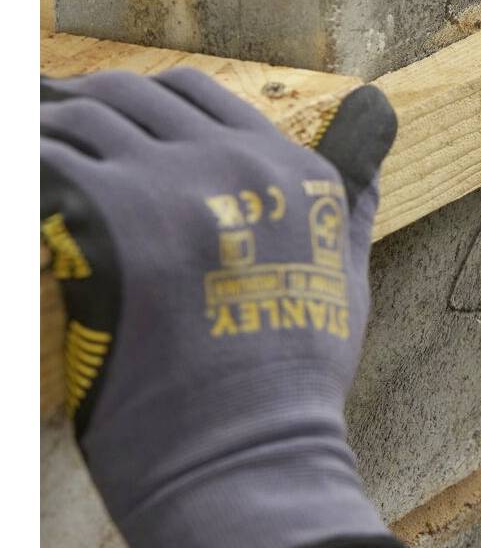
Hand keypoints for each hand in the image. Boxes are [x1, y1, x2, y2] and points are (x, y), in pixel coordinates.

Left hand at [41, 68, 404, 547]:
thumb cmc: (291, 379)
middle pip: (128, 95)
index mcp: (293, 169)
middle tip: (41, 149)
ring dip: (37, 139)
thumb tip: (378, 112)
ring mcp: (175, 186)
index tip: (101, 141)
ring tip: (23, 178)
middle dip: (76, 113)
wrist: (249, 453)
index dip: (137, 110)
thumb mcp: (348, 269)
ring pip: (77, 119)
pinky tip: (19, 210)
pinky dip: (21, 176)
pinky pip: (40, 163)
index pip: (194, 93)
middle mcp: (238, 162)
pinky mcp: (112, 221)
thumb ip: (354, 185)